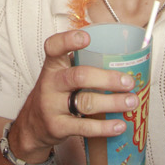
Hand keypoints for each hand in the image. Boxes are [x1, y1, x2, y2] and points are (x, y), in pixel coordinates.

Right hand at [8, 27, 137, 162]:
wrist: (33, 125)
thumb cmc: (56, 94)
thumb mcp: (61, 75)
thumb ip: (83, 66)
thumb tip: (124, 62)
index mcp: (53, 66)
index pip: (53, 47)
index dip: (68, 41)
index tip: (86, 37)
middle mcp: (50, 84)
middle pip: (79, 76)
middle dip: (107, 79)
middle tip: (129, 82)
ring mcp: (52, 106)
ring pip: (86, 102)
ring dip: (112, 102)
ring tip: (131, 102)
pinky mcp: (57, 127)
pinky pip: (84, 127)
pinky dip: (105, 127)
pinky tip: (120, 125)